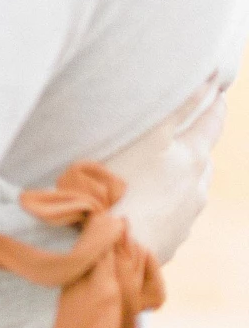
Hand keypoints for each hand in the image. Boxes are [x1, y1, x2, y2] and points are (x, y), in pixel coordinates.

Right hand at [108, 74, 226, 264]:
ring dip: (184, 175)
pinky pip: (174, 215)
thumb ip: (180, 106)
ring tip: (164, 167)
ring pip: (192, 189)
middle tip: (186, 128)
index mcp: (192, 159)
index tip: (218, 89)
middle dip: (198, 141)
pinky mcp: (169, 242)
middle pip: (203, 158)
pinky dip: (167, 202)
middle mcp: (196, 190)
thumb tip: (210, 79)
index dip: (215, 103)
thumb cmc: (121, 183)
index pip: (212, 123)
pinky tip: (147, 202)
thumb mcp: (149, 134)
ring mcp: (184, 219)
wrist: (109, 248)